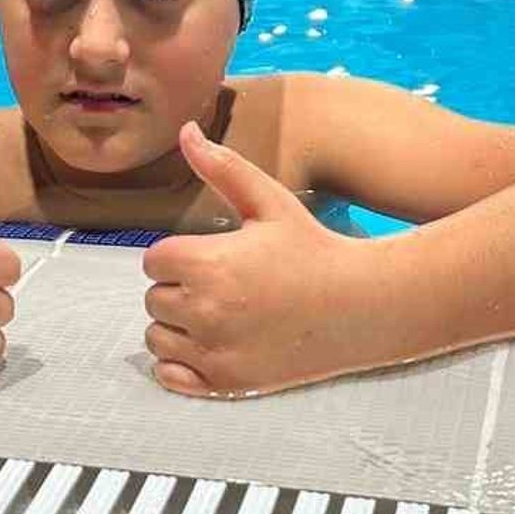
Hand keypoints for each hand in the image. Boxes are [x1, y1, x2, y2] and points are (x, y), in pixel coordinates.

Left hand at [141, 122, 382, 397]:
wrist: (361, 305)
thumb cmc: (313, 247)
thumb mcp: (269, 201)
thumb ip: (221, 167)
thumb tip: (185, 130)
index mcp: (207, 264)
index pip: (153, 261)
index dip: (179, 256)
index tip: (212, 255)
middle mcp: (205, 312)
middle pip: (153, 300)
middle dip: (179, 289)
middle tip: (223, 284)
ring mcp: (214, 352)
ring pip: (157, 338)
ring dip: (176, 326)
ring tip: (219, 313)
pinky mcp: (226, 383)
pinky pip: (170, 376)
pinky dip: (181, 363)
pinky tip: (212, 344)